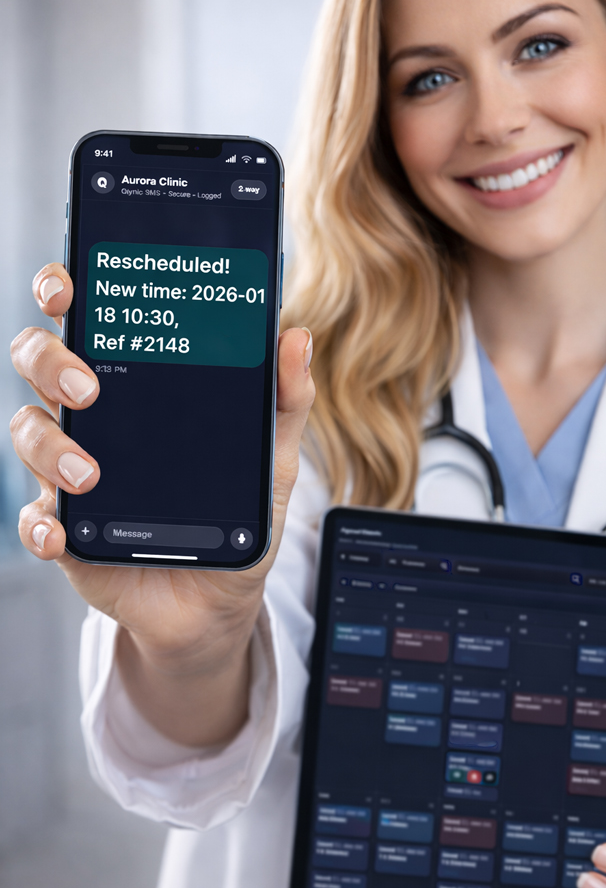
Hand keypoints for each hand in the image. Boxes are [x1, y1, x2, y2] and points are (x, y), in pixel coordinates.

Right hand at [11, 263, 314, 745]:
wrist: (219, 600)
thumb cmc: (239, 514)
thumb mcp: (274, 457)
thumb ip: (285, 400)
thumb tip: (295, 336)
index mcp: (137, 387)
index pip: (89, 322)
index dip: (65, 294)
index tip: (68, 286)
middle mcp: (94, 420)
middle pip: (39, 364)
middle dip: (49, 361)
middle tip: (88, 387)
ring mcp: (71, 473)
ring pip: (28, 434)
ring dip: (48, 446)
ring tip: (88, 473)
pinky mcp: (67, 531)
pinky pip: (35, 519)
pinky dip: (41, 524)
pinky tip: (59, 532)